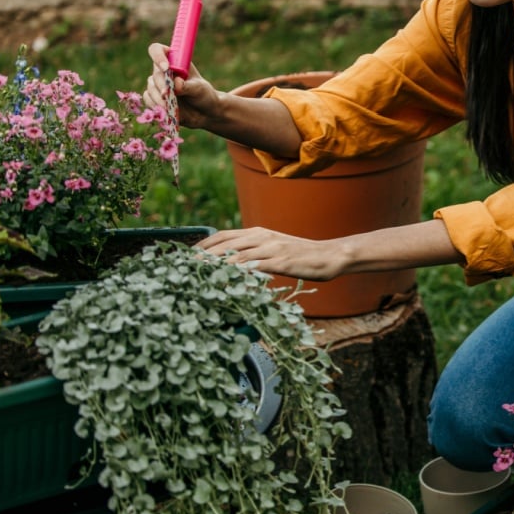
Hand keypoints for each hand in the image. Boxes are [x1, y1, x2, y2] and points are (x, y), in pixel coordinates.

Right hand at [144, 43, 219, 128]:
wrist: (204, 113)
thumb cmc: (204, 95)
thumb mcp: (199, 89)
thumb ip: (187, 86)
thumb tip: (176, 83)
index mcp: (175, 60)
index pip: (157, 50)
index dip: (158, 56)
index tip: (166, 68)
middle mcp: (163, 70)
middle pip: (155, 73)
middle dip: (161, 85)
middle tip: (167, 94)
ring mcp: (158, 84)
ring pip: (150, 87)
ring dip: (158, 97)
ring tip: (169, 107)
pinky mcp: (154, 97)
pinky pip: (148, 98)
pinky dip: (155, 104)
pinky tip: (165, 110)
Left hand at [197, 227, 346, 280]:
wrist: (329, 255)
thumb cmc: (302, 256)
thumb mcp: (275, 249)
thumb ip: (255, 252)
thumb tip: (234, 264)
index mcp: (259, 232)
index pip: (223, 235)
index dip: (203, 246)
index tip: (187, 258)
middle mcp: (262, 236)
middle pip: (224, 244)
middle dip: (202, 256)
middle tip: (184, 270)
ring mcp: (271, 248)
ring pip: (235, 255)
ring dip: (215, 265)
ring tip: (198, 276)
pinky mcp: (281, 261)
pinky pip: (254, 266)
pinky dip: (238, 272)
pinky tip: (227, 281)